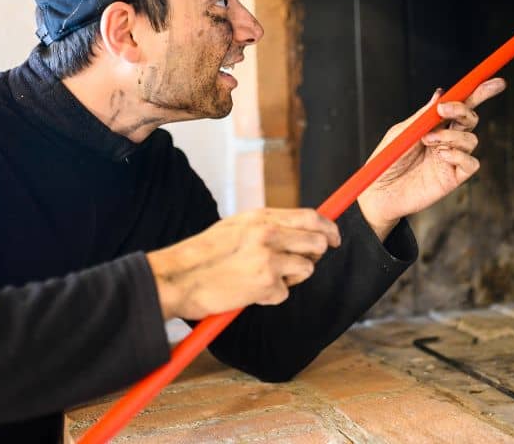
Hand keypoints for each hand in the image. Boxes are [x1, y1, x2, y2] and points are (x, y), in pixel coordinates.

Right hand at [146, 208, 340, 319]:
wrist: (179, 277)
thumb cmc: (205, 255)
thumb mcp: (236, 227)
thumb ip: (267, 226)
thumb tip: (299, 229)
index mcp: (261, 217)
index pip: (310, 216)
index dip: (328, 227)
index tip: (334, 237)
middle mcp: (268, 234)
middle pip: (318, 242)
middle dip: (315, 255)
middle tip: (299, 264)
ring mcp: (269, 258)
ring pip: (307, 269)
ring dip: (291, 278)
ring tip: (264, 278)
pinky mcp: (266, 284)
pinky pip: (286, 293)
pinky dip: (271, 297)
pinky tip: (250, 292)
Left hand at [357, 78, 505, 239]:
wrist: (379, 191)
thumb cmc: (387, 160)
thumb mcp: (402, 132)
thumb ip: (423, 116)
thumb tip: (441, 94)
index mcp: (435, 125)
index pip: (461, 105)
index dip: (479, 92)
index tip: (494, 82)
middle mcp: (447, 140)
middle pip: (471, 119)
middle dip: (464, 110)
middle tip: (443, 111)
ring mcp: (452, 158)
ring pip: (471, 139)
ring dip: (451, 136)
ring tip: (428, 141)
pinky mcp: (454, 178)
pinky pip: (471, 163)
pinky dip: (459, 155)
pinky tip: (441, 156)